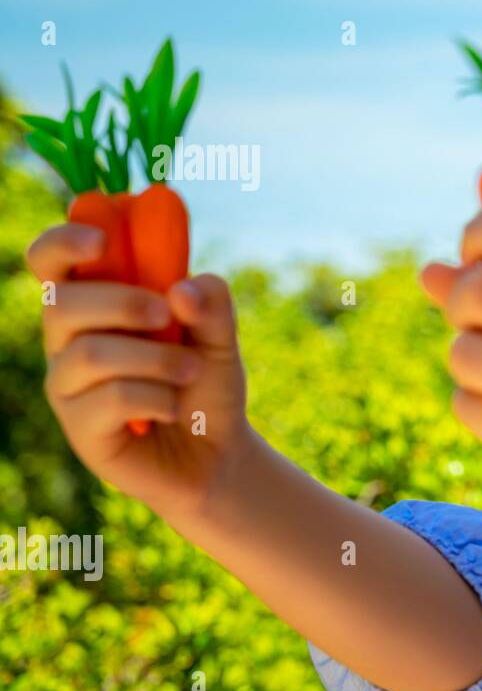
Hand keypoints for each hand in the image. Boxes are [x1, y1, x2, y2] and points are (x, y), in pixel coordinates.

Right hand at [27, 222, 252, 519]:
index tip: (102, 238)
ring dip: (154, 358)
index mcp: (93, 304)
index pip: (51, 262)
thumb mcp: (221, 337)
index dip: (63, 242)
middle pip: (61, 304)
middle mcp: (68, 341)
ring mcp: (68, 386)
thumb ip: (211, 304)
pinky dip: (157, 397)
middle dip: (121, 303)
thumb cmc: (206, 385)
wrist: (218, 453)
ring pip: (89, 354)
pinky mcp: (80, 428)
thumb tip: (180, 289)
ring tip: (190, 371)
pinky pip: (109, 399)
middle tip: (166, 316)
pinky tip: (174, 408)